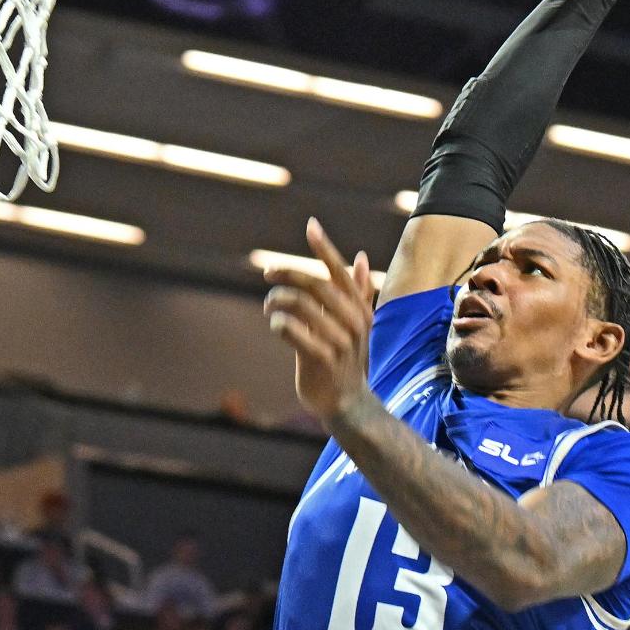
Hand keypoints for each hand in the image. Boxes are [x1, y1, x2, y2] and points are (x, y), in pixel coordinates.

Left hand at [264, 218, 378, 420]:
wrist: (346, 403)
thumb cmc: (346, 358)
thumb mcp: (355, 323)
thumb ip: (358, 291)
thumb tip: (361, 255)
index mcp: (360, 309)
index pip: (340, 271)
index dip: (325, 248)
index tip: (310, 225)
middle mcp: (354, 322)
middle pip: (315, 284)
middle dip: (287, 273)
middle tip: (268, 272)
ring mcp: (340, 341)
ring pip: (300, 305)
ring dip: (277, 300)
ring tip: (269, 305)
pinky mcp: (322, 359)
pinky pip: (293, 331)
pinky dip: (278, 323)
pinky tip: (275, 324)